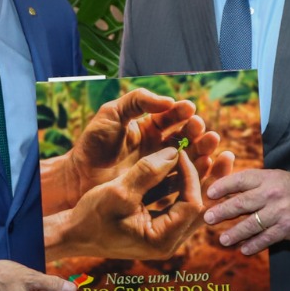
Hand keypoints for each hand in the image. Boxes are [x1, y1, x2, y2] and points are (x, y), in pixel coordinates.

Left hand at [42, 89, 222, 210]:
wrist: (78, 179)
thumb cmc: (92, 145)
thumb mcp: (112, 114)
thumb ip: (137, 101)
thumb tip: (168, 101)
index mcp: (148, 128)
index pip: (171, 118)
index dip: (181, 113)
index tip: (189, 110)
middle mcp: (158, 148)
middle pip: (184, 138)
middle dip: (196, 132)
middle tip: (203, 129)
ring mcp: (159, 169)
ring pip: (187, 158)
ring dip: (201, 151)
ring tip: (210, 145)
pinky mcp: (159, 189)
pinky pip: (180, 181)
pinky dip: (193, 174)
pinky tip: (202, 167)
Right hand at [45, 146, 235, 260]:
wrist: (72, 234)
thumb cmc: (91, 217)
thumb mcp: (119, 192)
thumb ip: (148, 171)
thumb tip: (175, 151)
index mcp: (162, 239)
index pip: (192, 203)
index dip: (192, 174)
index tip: (181, 151)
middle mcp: (168, 242)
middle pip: (201, 207)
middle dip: (212, 178)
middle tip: (226, 153)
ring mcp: (164, 236)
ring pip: (192, 205)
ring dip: (202, 180)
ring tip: (216, 156)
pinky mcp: (158, 227)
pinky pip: (179, 205)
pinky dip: (185, 186)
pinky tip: (190, 167)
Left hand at [203, 169, 289, 254]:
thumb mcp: (276, 178)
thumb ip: (254, 183)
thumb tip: (224, 190)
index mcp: (268, 178)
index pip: (240, 180)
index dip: (223, 186)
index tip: (209, 194)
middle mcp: (273, 193)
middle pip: (242, 203)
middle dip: (222, 212)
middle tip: (207, 219)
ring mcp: (280, 211)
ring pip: (252, 224)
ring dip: (235, 233)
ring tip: (223, 240)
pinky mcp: (288, 228)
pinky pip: (266, 238)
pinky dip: (254, 245)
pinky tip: (244, 250)